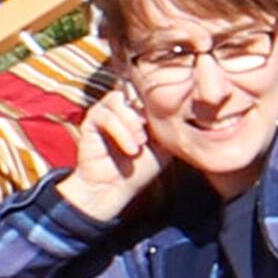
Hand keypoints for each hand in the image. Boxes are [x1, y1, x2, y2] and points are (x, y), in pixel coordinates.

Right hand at [61, 86, 164, 223]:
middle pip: (134, 88)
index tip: (169, 122)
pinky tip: (131, 149)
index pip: (149, 88)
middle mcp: (122, 105)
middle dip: (147, 110)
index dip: (160, 101)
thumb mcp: (164, 146)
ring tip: (141, 143)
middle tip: (154, 135)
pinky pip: (106, 115)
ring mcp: (105, 110)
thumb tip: (186, 109)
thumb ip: (172, 126)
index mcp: (139, 107)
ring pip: (119, 99)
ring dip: (133, 122)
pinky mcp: (91, 121)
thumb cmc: (140, 168)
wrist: (114, 189)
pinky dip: (121, 132)